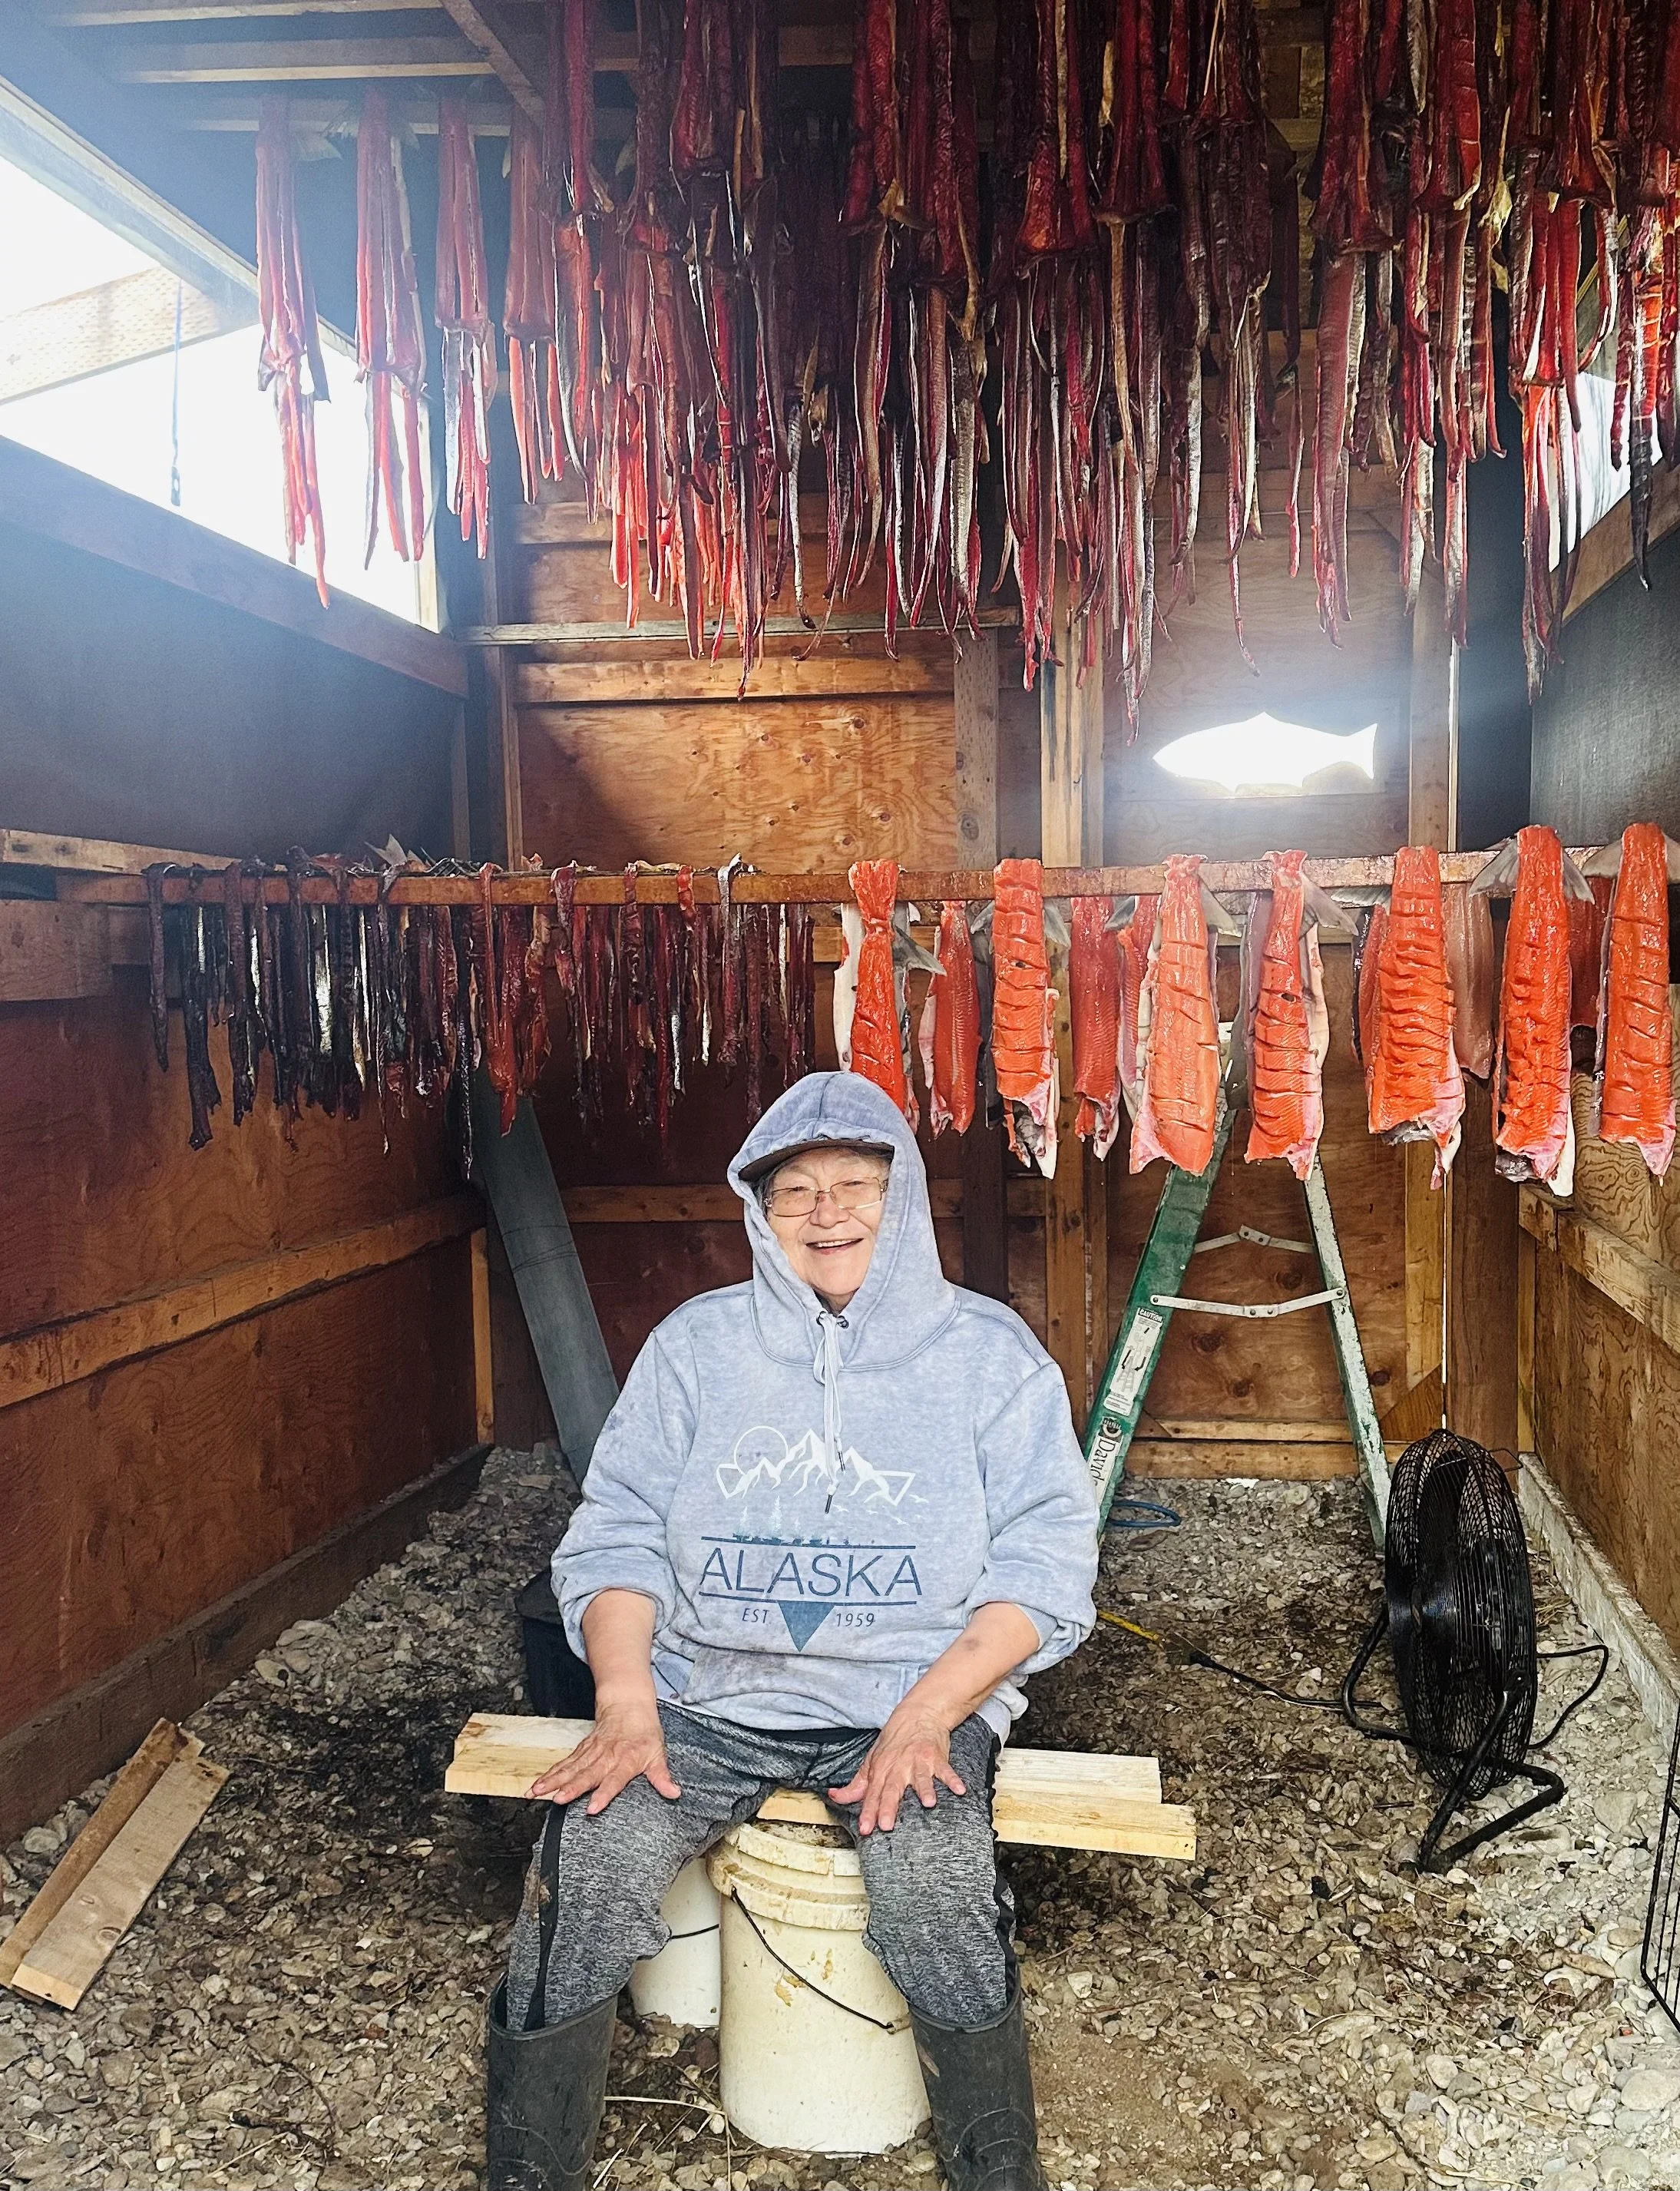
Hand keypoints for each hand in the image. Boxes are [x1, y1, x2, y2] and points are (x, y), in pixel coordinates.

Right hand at [528, 1701, 681, 1814]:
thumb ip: (662, 1776)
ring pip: (571, 1767)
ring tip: (538, 1792)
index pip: (614, 1779)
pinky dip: (550, 1773)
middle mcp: (606, 1756)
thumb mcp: (658, 1753)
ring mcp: (591, 1752)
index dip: (603, 1794)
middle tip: (558, 1799)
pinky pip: (564, 1763)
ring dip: (553, 1780)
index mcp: (626, 1759)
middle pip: (587, 1773)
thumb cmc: (644, 1732)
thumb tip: (674, 1793)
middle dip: (572, 1787)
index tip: (592, 1808)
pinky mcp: (582, 1749)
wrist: (628, 1704)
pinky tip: (538, 1784)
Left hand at [828, 1706, 965, 1834]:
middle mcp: (899, 1766)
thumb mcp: (871, 1760)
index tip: (865, 1829)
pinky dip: (953, 1779)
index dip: (868, 1812)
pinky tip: (959, 1790)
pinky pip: (946, 1770)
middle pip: (893, 1788)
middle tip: (888, 1825)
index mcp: (881, 1769)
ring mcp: (919, 1761)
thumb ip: (856, 1784)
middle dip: (889, 1806)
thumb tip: (835, 1796)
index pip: (872, 1794)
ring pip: (921, 1778)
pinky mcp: (937, 1757)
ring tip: (929, 1803)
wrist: (918, 1715)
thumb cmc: (894, 1741)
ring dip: (924, 1789)